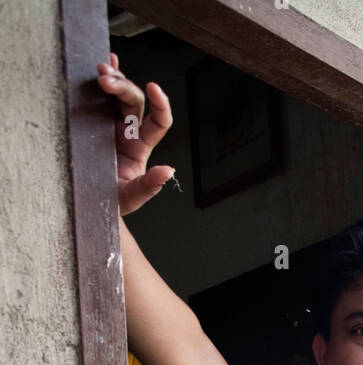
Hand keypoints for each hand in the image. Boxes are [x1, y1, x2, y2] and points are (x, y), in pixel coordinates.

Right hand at [96, 54, 173, 215]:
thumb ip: (149, 185)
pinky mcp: (94, 120)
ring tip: (100, 71)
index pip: (159, 122)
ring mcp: (112, 124)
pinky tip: (107, 61)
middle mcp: (130, 131)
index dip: (160, 104)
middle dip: (121, 86)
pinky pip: (102, 94)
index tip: (153, 87)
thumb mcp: (132, 197)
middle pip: (133, 100)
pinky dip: (108, 76)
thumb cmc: (113, 202)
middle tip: (103, 80)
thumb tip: (168, 171)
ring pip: (118, 93)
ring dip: (112, 78)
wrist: (91, 203)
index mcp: (141, 147)